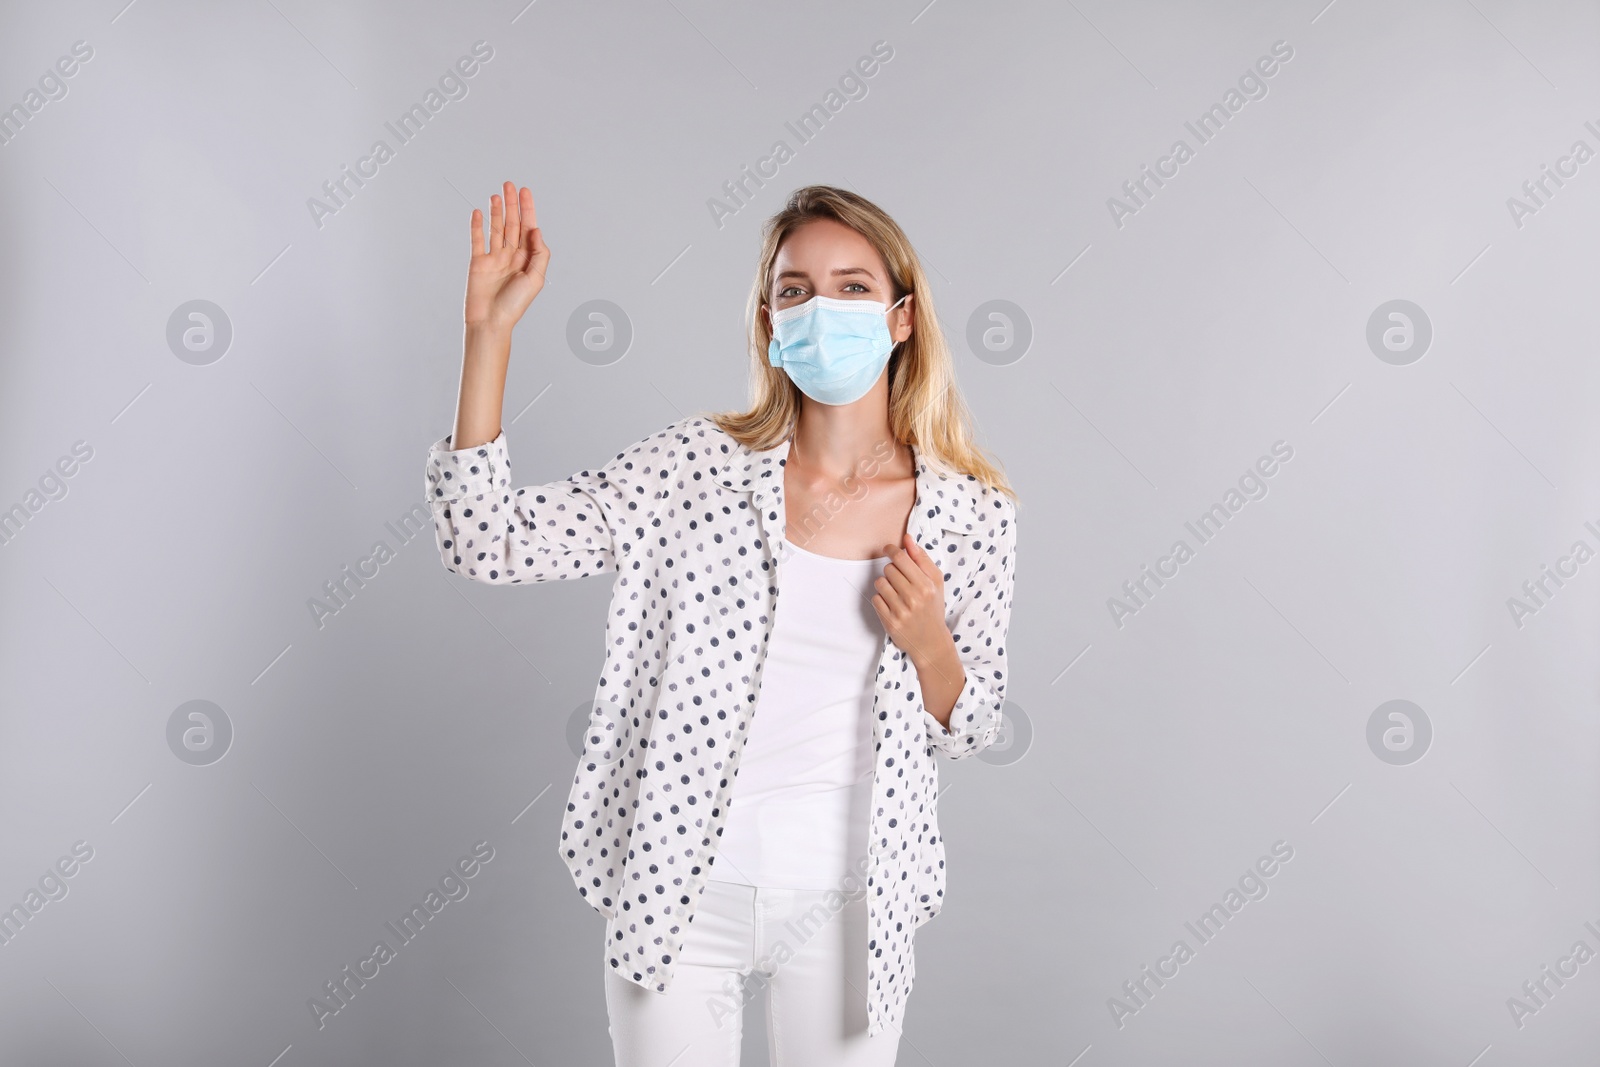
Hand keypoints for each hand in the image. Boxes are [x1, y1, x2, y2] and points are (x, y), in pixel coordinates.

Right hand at [464, 181, 549, 329]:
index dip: (527, 210)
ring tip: (496, 194)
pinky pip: (477, 239)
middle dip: (512, 204)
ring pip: (496, 229)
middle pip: (512, 224)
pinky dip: (477, 225)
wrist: (490, 321)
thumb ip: (539, 254)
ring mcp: (494, 258)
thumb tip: (536, 230)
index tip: (525, 193)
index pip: (528, 229)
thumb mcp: (535, 279)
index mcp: (526, 260)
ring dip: (496, 211)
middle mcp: (511, 256)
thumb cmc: (514, 305)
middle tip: (510, 184)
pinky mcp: (478, 262)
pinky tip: (478, 212)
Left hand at [872, 533, 952, 663]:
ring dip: (885, 585)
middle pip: (889, 569)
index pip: (901, 558)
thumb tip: (907, 538)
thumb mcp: (935, 582)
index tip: (889, 549)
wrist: (931, 641)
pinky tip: (892, 605)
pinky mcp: (889, 622)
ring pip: (880, 583)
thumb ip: (922, 559)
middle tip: (901, 581)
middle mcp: (914, 598)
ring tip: (896, 593)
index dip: (892, 550)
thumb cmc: (933, 608)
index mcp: (926, 585)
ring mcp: (901, 611)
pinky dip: (881, 599)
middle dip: (892, 571)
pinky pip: (875, 599)